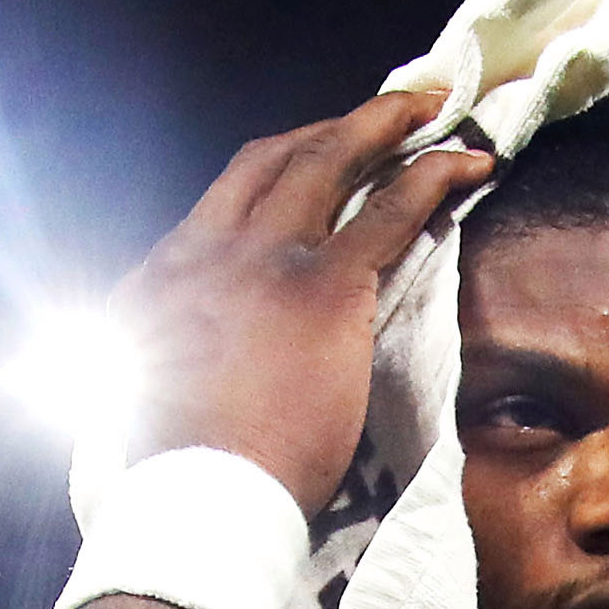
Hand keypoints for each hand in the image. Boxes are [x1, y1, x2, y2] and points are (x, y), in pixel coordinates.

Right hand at [113, 90, 494, 515]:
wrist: (199, 498)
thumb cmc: (179, 478)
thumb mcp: (142, 402)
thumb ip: (165, 364)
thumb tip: (182, 368)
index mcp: (157, 282)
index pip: (222, 204)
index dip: (276, 172)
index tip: (314, 162)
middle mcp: (203, 251)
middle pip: (270, 162)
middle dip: (331, 129)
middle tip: (383, 113)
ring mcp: (264, 260)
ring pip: (327, 162)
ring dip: (382, 125)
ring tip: (428, 110)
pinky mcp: (324, 286)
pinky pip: (388, 209)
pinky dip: (432, 174)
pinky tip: (466, 165)